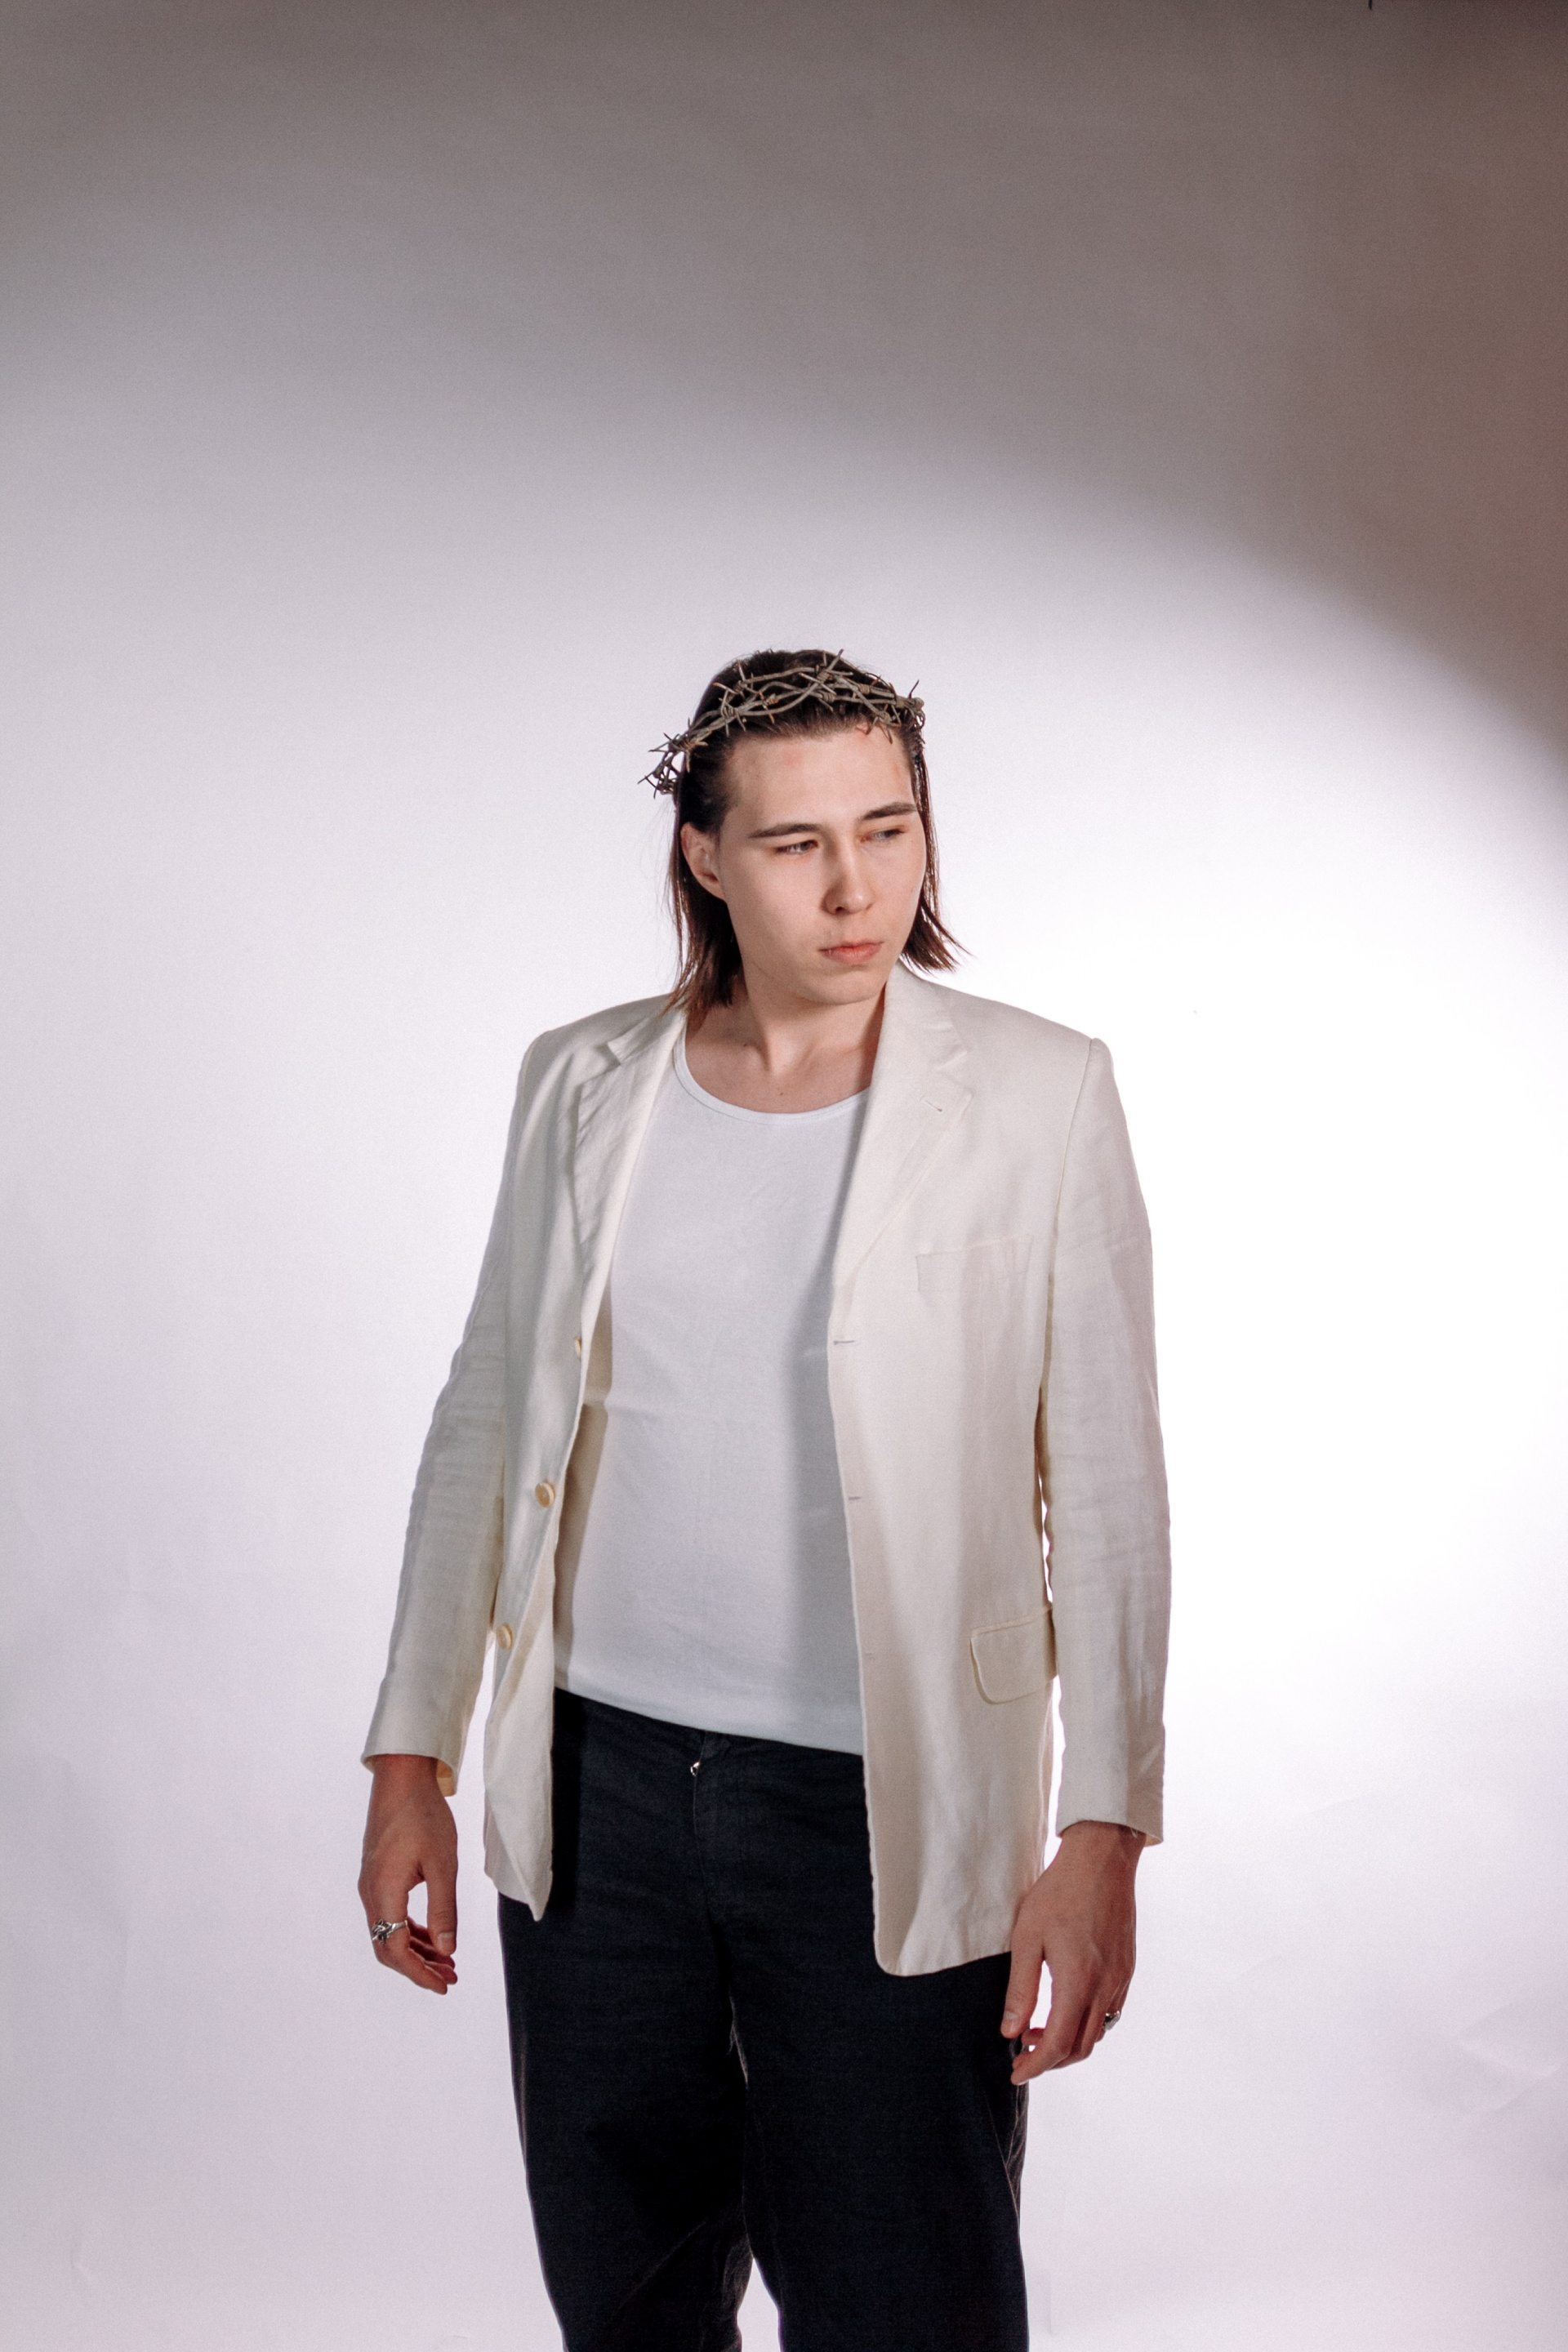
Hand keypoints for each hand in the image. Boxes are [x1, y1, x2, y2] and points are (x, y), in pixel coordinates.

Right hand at [358, 1753, 458, 1993]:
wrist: (401, 1777)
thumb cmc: (424, 1815)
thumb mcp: (442, 1864)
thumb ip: (444, 1909)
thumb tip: (447, 1951)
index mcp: (383, 1893)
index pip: (396, 1951)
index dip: (420, 1974)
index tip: (445, 1986)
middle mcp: (370, 1893)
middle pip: (388, 1948)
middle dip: (418, 1968)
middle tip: (451, 1977)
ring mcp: (370, 1884)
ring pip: (389, 1933)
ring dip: (416, 1950)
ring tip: (447, 1961)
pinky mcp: (376, 1875)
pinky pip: (389, 1915)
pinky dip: (410, 1931)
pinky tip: (432, 1935)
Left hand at [1001, 1820, 1142, 2082]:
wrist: (1102, 1860)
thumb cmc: (1059, 1892)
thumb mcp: (1027, 1938)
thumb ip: (1021, 1989)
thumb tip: (1010, 2031)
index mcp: (1078, 1983)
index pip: (1058, 2045)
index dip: (1036, 2066)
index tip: (1016, 2073)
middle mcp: (1105, 1987)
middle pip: (1082, 2047)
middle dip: (1052, 2060)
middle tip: (1023, 2054)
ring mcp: (1120, 1979)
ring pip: (1098, 2031)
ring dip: (1070, 2041)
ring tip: (1038, 2028)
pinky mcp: (1127, 1968)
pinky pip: (1110, 2011)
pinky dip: (1087, 2021)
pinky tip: (1066, 2004)